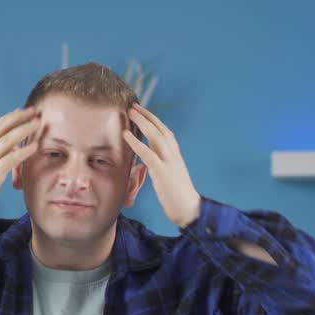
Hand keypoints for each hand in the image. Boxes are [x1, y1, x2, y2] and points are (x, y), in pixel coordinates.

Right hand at [0, 107, 42, 235]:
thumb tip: (12, 149)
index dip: (9, 117)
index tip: (22, 110)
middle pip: (1, 128)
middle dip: (18, 117)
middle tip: (34, 110)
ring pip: (6, 140)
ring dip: (23, 130)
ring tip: (37, 123)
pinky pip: (9, 159)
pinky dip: (23, 151)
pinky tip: (34, 147)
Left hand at [122, 103, 201, 227]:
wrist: (188, 208)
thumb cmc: (177, 195)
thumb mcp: (169, 174)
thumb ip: (160, 163)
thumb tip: (147, 158)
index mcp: (175, 154)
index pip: (164, 130)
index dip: (152, 119)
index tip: (141, 111)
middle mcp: (173, 153)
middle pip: (160, 128)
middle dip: (146, 115)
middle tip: (133, 106)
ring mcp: (169, 161)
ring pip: (155, 135)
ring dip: (142, 122)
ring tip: (130, 113)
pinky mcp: (162, 172)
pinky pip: (147, 153)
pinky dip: (136, 142)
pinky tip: (125, 135)